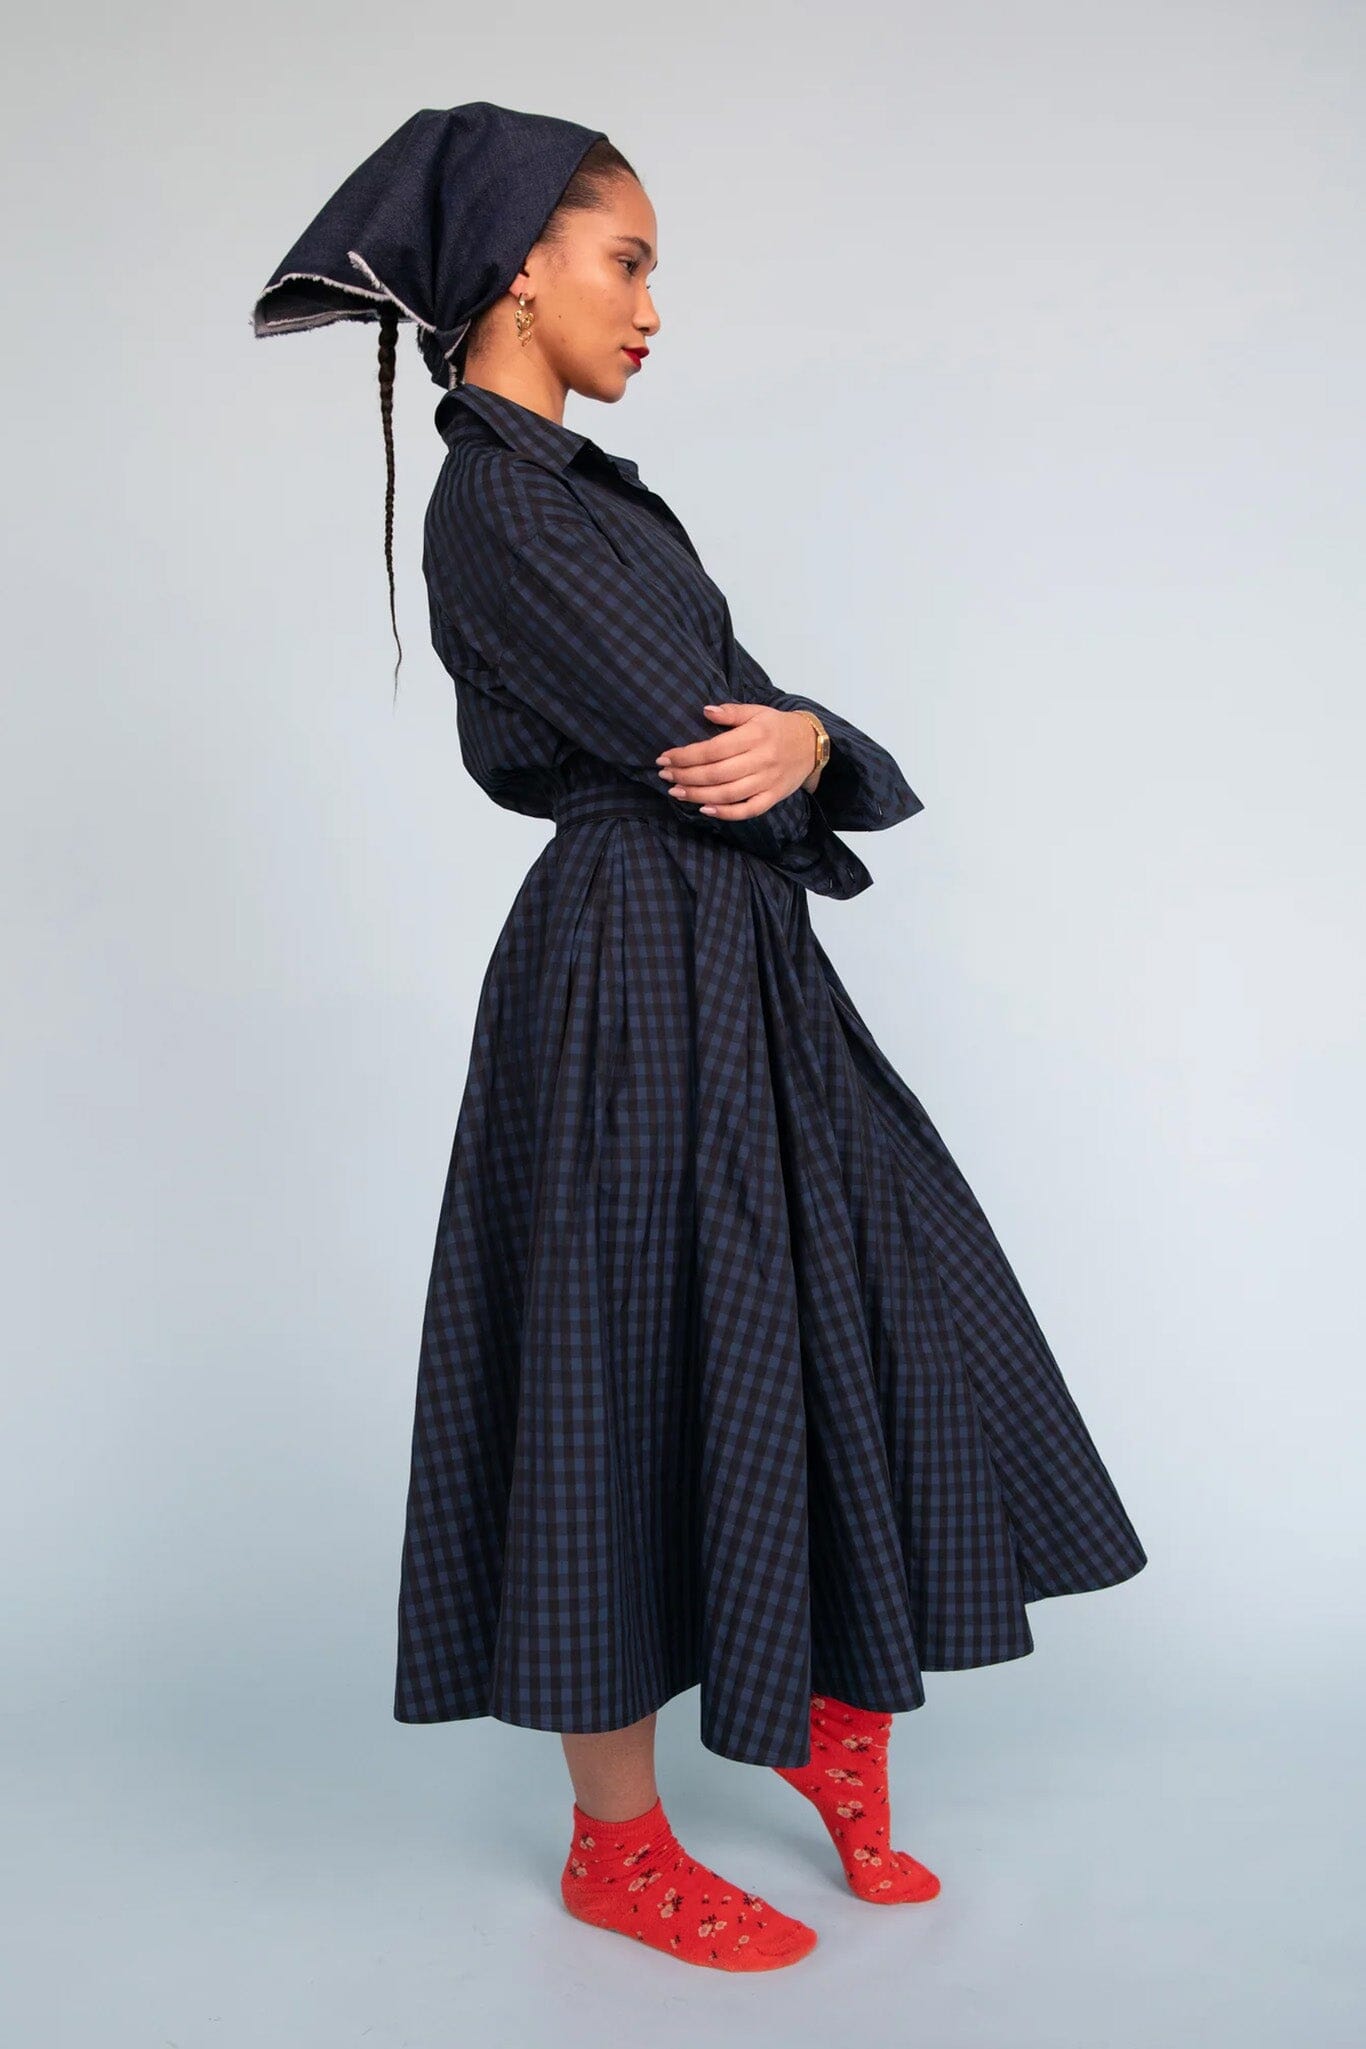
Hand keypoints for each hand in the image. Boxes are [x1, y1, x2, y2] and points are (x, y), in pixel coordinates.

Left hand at [655, 704, 821, 817]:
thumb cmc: (778, 727)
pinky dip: (726, 813)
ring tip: (676, 792)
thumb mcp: (757, 711)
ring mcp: (768, 781)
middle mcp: (761, 760)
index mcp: (755, 735)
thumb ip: (731, 712)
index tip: (665, 757)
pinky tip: (705, 809)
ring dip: (698, 795)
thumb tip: (705, 711)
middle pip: (717, 773)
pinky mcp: (773, 797)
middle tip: (665, 776)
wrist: (813, 744)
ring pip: (728, 793)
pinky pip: (748, 810)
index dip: (686, 755)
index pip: (713, 749)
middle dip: (686, 776)